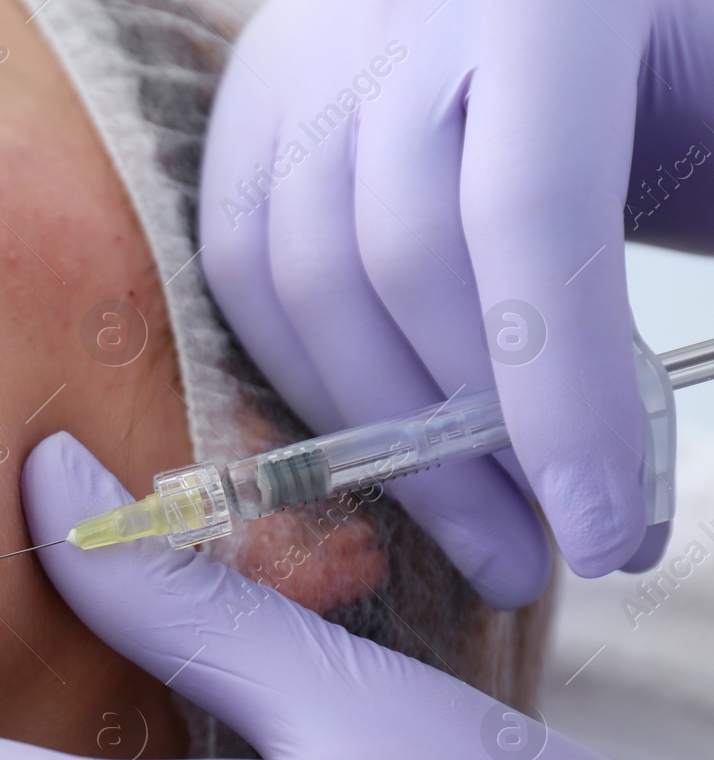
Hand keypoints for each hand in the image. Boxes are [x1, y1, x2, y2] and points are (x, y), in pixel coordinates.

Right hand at [199, 0, 713, 600]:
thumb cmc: (672, 49)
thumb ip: (708, 206)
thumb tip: (640, 457)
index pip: (530, 210)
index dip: (560, 392)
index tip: (604, 535)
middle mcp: (397, 8)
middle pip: (399, 258)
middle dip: (467, 439)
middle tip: (539, 553)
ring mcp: (306, 52)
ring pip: (301, 274)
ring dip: (381, 433)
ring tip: (471, 528)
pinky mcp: (251, 100)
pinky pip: (243, 263)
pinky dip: (305, 373)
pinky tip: (378, 440)